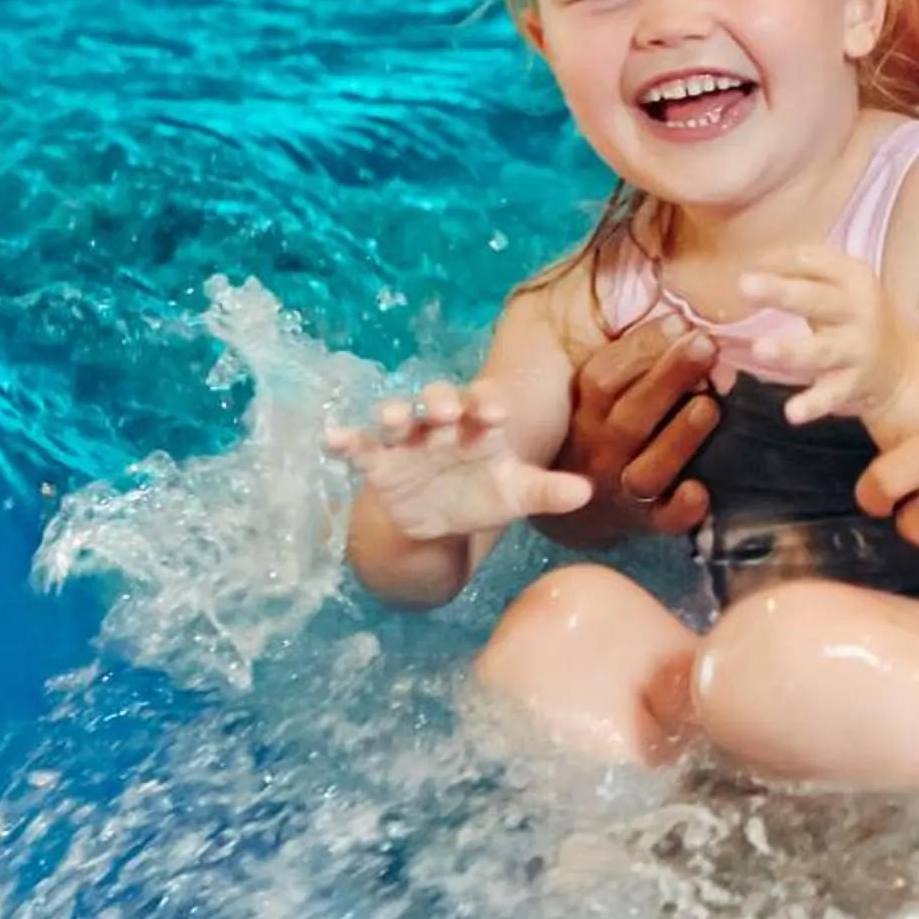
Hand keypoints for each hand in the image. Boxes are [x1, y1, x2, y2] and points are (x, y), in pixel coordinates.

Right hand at [326, 379, 592, 539]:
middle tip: (446, 409)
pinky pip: (359, 446)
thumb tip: (587, 493)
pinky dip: (344, 440)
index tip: (496, 411)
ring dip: (393, 413)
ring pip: (397, 417)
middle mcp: (443, 424)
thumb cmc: (484, 493)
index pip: (485, 403)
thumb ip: (547, 492)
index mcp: (480, 425)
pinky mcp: (378, 461)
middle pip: (439, 400)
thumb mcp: (516, 495)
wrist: (441, 518)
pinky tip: (331, 439)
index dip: (488, 403)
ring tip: (394, 417)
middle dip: (441, 400)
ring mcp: (408, 440)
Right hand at [550, 315, 720, 537]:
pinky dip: (682, 509)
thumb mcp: (598, 393)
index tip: (681, 321)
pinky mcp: (645, 522)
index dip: (641, 348)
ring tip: (709, 408)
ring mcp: (620, 489)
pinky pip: (663, 521)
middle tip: (706, 345)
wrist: (574, 510)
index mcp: (585, 412)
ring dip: (679, 438)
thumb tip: (674, 303)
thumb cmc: (603, 431)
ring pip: (647, 469)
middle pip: (630, 415)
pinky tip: (701, 491)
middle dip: (669, 377)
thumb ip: (628, 356)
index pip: (604, 377)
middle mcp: (598, 450)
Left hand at [738, 246, 914, 426]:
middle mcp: (860, 310)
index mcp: (854, 277)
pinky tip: (792, 413)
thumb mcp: (841, 285)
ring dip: (791, 350)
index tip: (746, 267)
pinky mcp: (853, 384)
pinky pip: (831, 395)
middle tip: (745, 285)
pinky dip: (814, 404)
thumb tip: (751, 266)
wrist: (900, 369)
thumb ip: (802, 270)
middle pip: (817, 298)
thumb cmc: (853, 317)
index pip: (812, 261)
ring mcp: (857, 349)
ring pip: (821, 350)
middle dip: (782, 292)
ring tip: (761, 349)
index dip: (776, 262)